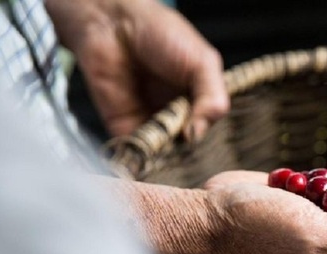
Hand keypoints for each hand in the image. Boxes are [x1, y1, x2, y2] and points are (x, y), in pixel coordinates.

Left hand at [45, 0, 227, 138]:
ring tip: (164, 134)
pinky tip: (149, 147)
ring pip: (167, 155)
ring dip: (168, 152)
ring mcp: (154, 126)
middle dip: (188, 144)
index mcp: (200, 101)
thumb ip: (213, 98)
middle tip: (182, 129)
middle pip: (191, 146)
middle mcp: (179, 117)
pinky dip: (144, 157)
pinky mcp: (127, 131)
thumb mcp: (203, 62)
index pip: (211, 127)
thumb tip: (200, 133)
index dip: (207, 129)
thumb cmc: (162, 34)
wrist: (113, 24)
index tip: (200, 123)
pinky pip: (138, 154)